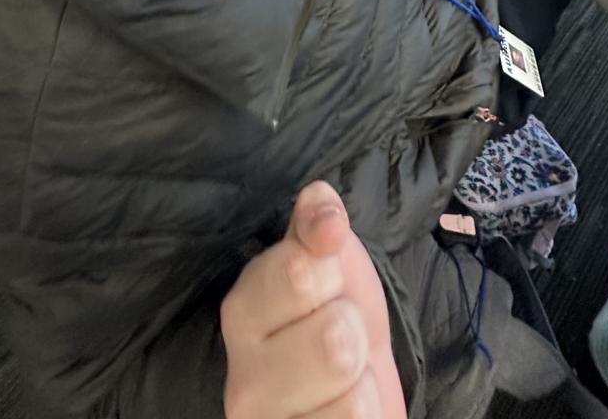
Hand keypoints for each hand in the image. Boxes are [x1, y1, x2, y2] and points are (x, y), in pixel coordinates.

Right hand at [221, 182, 405, 418]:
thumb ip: (319, 224)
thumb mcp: (330, 262)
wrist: (352, 390)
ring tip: (344, 382)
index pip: (300, 271)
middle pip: (335, 341)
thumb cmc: (333, 317)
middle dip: (356, 331)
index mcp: (242, 312)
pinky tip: (341, 414)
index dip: (332, 271)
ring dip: (365, 385)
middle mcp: (242, 383)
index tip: (325, 280)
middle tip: (340, 337)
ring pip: (355, 400)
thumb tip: (323, 210)